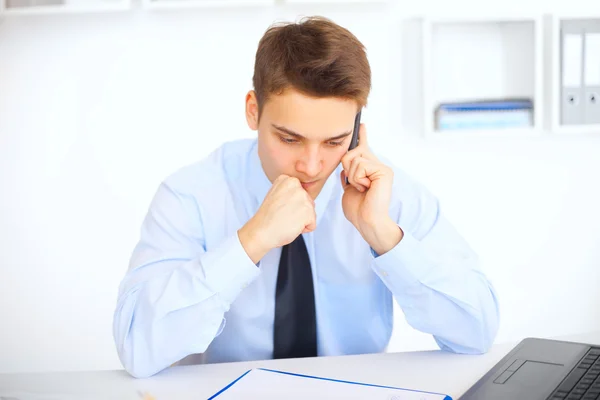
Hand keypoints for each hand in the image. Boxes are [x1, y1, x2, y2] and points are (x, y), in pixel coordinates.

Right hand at [238, 175, 315, 262]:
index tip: (280, 207)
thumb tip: (301, 196)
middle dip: (299, 212)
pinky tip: (291, 226)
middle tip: (283, 215)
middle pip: (308, 202)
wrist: (260, 232)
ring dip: (301, 221)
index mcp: (287, 179)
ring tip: (286, 220)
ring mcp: (303, 198)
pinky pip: (312, 224)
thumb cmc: (267, 218)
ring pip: (311, 213)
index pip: (301, 194)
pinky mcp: (308, 212)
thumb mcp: (276, 196)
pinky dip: (304, 229)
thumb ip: (289, 192)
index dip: (292, 205)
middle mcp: (296, 185)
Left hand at [340, 124, 402, 254]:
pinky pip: (360, 166)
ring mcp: (382, 168)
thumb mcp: (349, 188)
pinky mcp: (384, 171)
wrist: (367, 222)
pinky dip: (358, 179)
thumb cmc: (358, 210)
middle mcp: (379, 166)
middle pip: (352, 152)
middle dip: (347, 168)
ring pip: (354, 159)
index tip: (361, 125)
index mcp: (370, 170)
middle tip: (356, 185)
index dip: (363, 136)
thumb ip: (349, 175)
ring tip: (362, 189)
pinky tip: (366, 188)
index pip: (364, 148)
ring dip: (352, 177)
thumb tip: (346, 167)